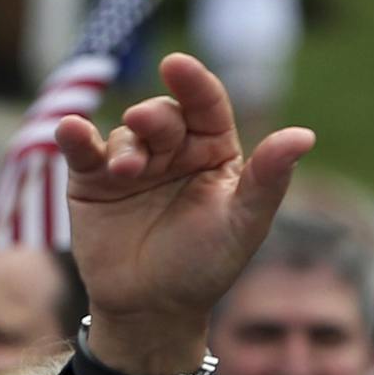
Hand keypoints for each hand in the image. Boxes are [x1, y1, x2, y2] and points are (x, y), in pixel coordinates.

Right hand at [61, 53, 313, 370]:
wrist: (150, 308)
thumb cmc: (203, 266)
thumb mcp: (242, 224)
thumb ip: (268, 180)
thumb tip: (303, 135)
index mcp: (212, 152)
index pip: (206, 106)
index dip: (193, 83)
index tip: (176, 65)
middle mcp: (171, 152)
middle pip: (162, 115)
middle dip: (153, 117)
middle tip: (145, 125)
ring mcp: (129, 165)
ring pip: (124, 133)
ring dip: (123, 144)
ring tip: (124, 171)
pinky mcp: (90, 182)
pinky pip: (81, 150)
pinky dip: (73, 136)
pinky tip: (70, 129)